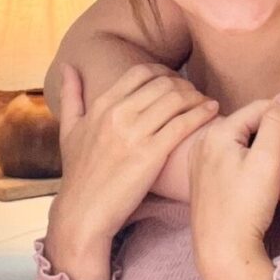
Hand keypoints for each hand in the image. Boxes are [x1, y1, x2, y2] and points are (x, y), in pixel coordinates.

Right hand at [46, 63, 217, 279]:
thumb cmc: (79, 175)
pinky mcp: (151, 155)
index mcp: (102, 105)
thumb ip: (70, 95)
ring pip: (176, 99)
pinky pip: (183, 123)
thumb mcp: (69, 131)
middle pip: (163, 82)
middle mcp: (117, 114)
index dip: (164, 72)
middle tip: (195, 93)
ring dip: (197, 96)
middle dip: (184, 84)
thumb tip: (67, 66)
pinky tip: (212, 111)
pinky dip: (202, 113)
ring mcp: (134, 134)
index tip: (175, 81)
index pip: (141, 72)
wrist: (83, 214)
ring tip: (206, 102)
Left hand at [189, 93, 279, 279]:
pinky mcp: (209, 183)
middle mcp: (205, 143)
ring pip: (248, 149)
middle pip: (253, 129)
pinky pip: (238, 165)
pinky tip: (275, 179)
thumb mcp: (267, 159)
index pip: (259, 108)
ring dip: (274, 156)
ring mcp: (204, 164)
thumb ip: (277, 123)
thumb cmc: (244, 207)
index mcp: (216, 132)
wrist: (223, 254)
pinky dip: (259, 169)